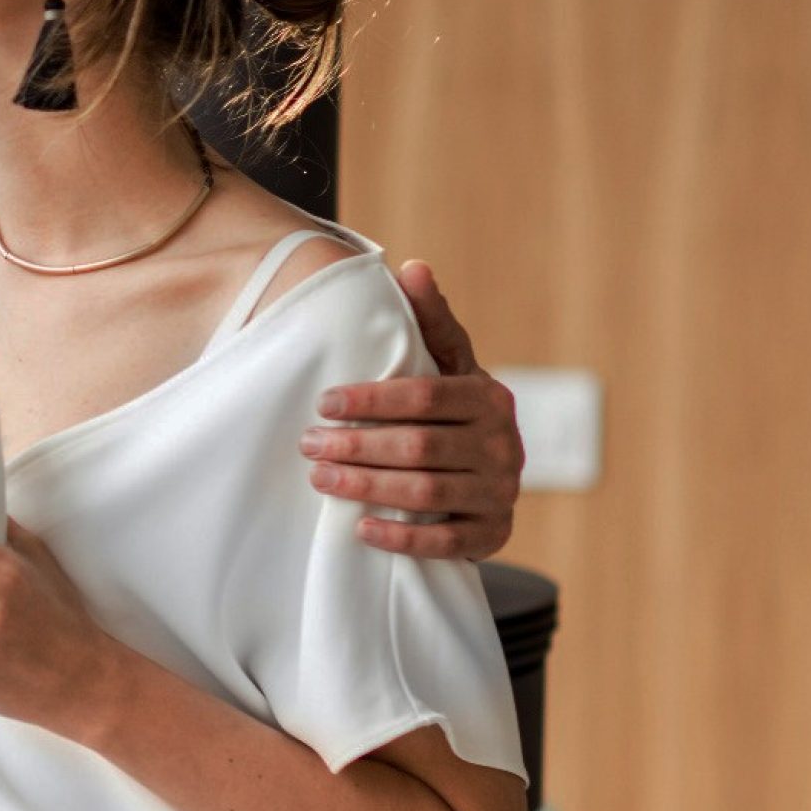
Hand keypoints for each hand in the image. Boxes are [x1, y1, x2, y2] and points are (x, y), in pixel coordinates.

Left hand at [302, 259, 520, 560]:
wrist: (487, 477)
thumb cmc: (453, 411)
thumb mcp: (448, 366)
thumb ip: (431, 322)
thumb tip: (413, 268)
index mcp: (489, 396)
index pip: (424, 395)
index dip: (370, 399)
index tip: (323, 402)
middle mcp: (502, 444)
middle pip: (420, 446)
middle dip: (357, 444)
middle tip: (307, 444)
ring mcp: (500, 492)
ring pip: (426, 492)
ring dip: (367, 486)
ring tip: (320, 478)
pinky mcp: (493, 534)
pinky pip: (446, 542)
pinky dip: (402, 538)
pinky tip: (359, 528)